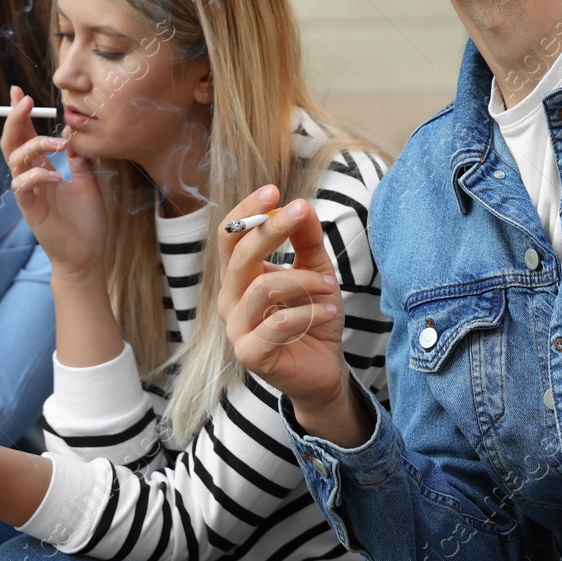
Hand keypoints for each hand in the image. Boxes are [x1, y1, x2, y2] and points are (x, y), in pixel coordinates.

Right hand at [1, 85, 103, 273]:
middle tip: (23, 100)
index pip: (25, 136)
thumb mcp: (87, 180)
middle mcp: (30, 178)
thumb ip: (78, 156)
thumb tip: (74, 129)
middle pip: (11, 142)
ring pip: (14, 160)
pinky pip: (23, 186)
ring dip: (34, 145)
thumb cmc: (86, 220)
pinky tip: (57, 176)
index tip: (18, 92)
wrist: (87, 253)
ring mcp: (28, 193)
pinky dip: (38, 176)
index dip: (20, 114)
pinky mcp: (30, 209)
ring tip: (58, 144)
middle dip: (14, 119)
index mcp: (42, 168)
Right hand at [217, 186, 352, 421]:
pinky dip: (310, 311)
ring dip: (305, 281)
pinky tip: (329, 312)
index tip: (273, 190)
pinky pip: (278, 322)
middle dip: (272, 229)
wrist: (323, 371)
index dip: (246, 212)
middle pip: (240, 256)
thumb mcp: (317, 271)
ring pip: (263, 288)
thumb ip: (307, 241)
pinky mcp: (250, 354)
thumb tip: (303, 206)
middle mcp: (230, 300)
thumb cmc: (314, 318)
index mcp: (240, 278)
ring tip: (331, 286)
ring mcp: (236, 329)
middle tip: (301, 212)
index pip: (230, 237)